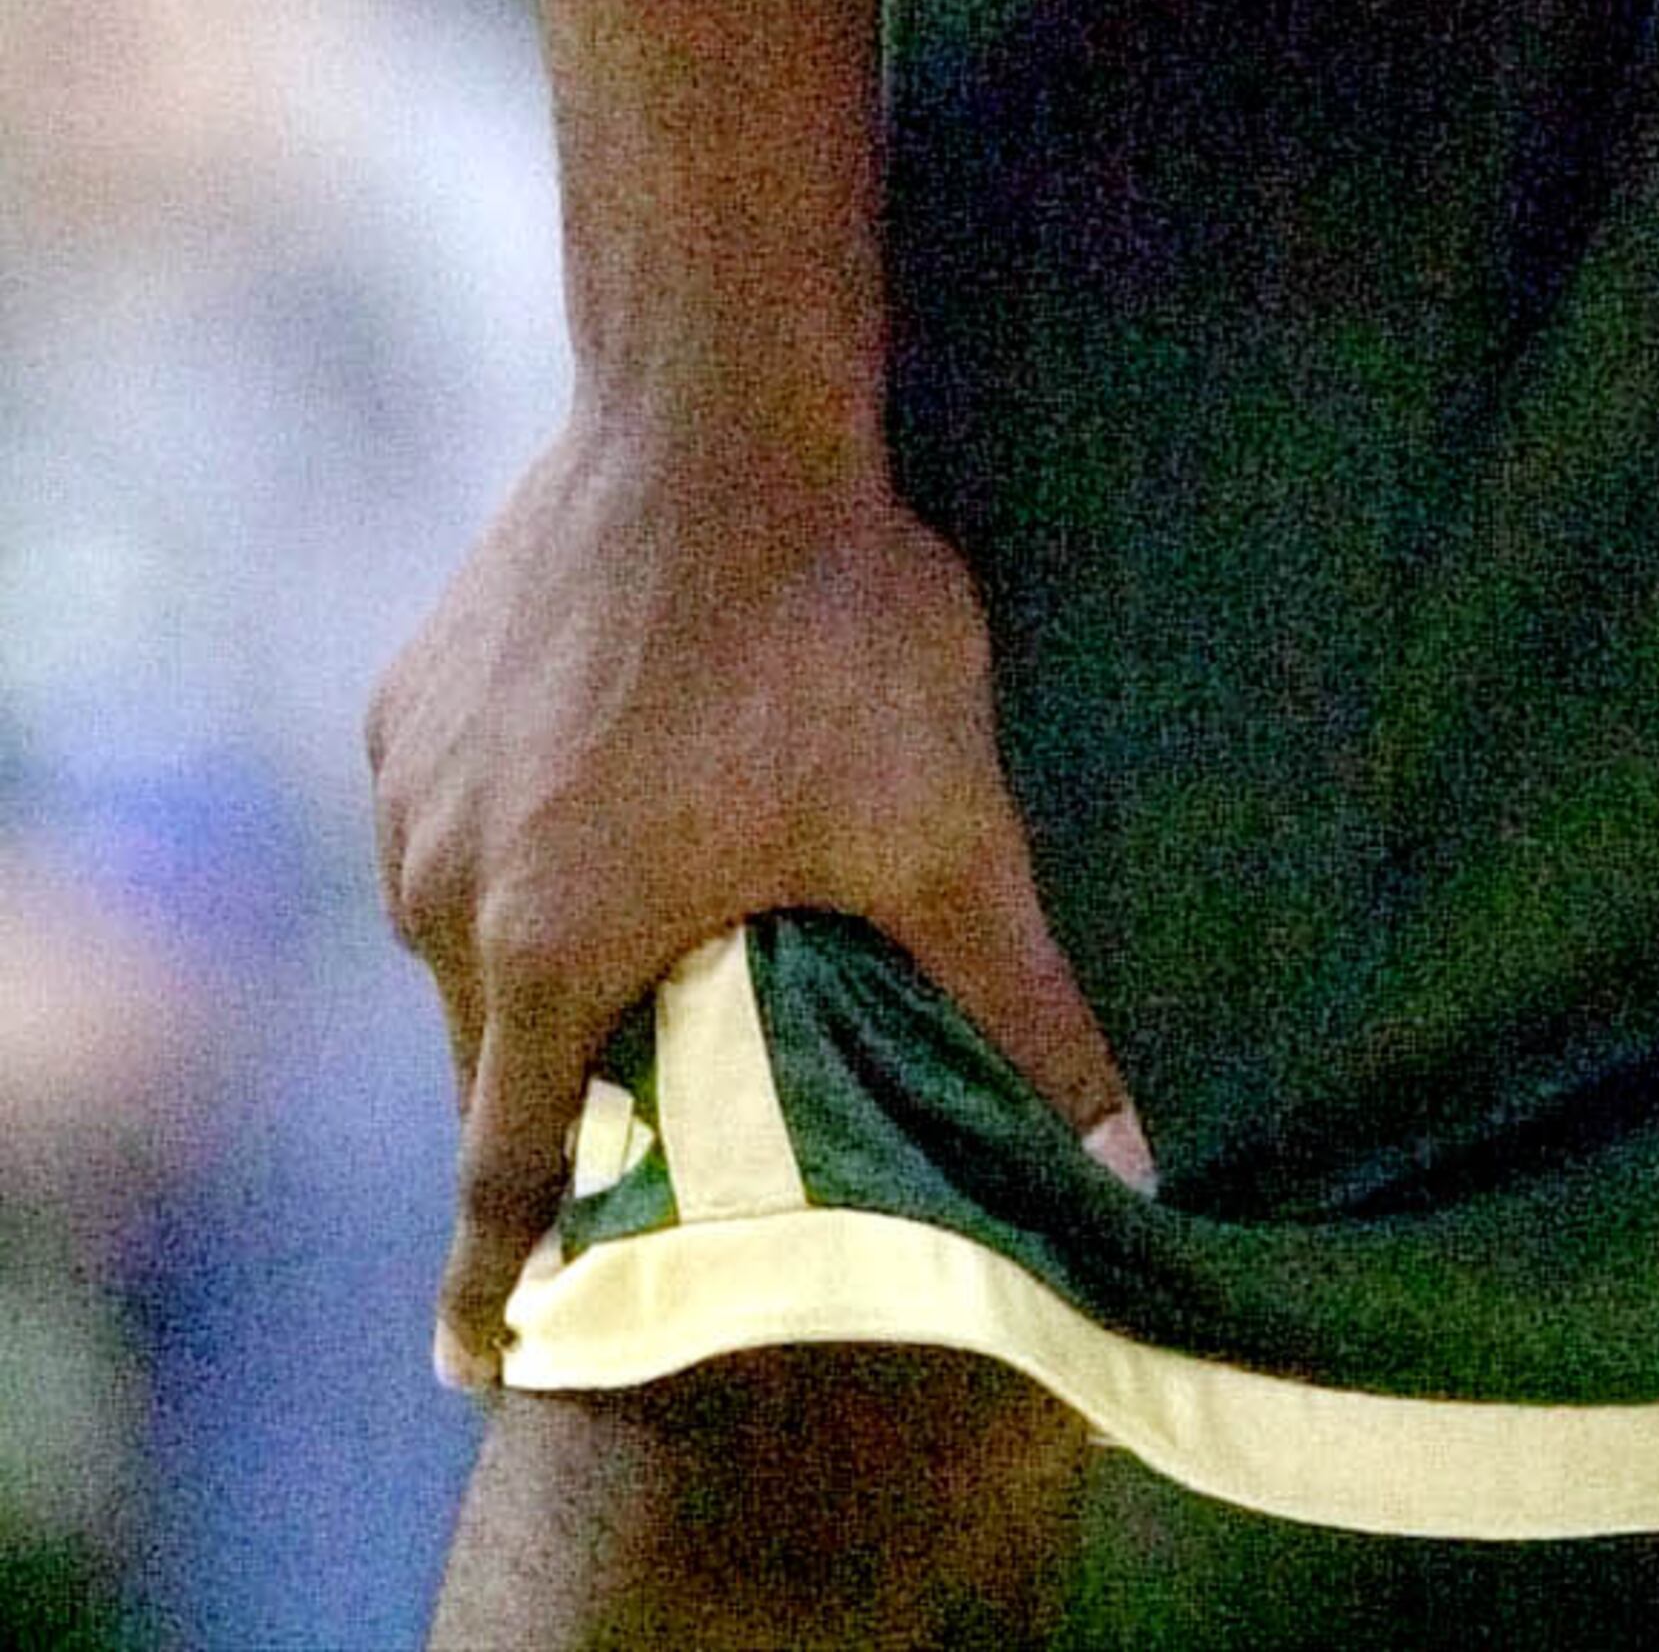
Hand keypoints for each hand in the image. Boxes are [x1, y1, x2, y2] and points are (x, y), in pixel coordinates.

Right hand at [369, 402, 1136, 1383]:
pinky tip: (606, 804)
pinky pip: (449, 825)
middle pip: (492, 1059)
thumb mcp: (939, 827)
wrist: (714, 409)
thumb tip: (1128, 1154)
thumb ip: (1017, 1003)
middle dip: (558, 1108)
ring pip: (463, 941)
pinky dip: (514, 849)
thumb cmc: (824, 625)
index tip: (487, 1367)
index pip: (504, 1179)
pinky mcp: (410, 698)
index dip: (503, 1285)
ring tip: (640, 953)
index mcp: (553, 954)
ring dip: (537, 964)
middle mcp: (446, 892)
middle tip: (637, 1133)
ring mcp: (414, 790)